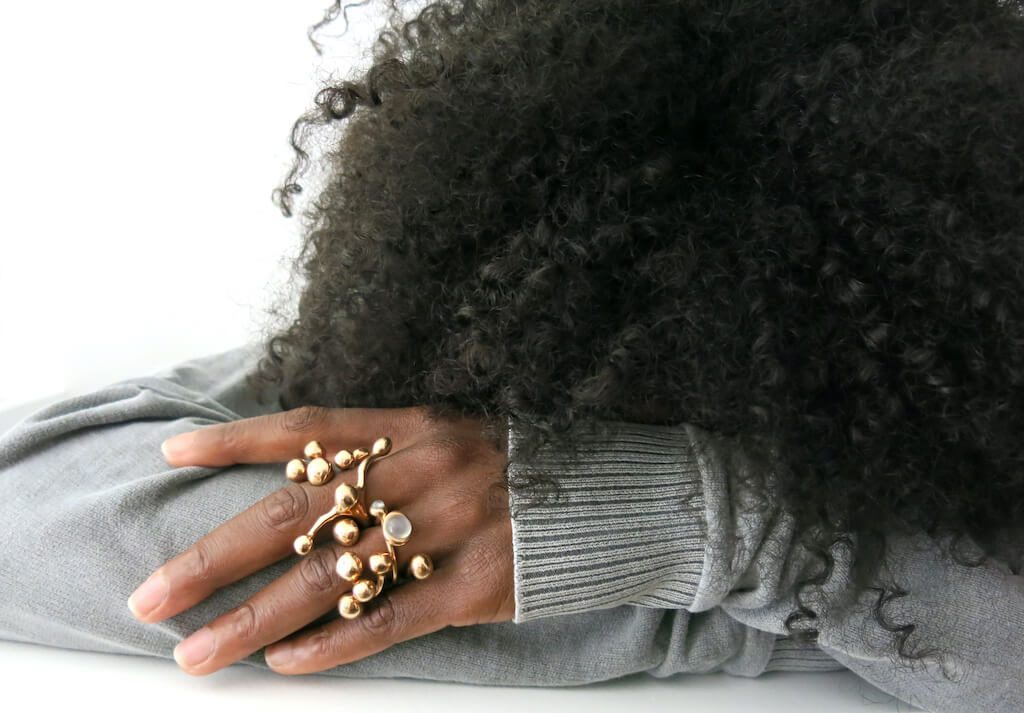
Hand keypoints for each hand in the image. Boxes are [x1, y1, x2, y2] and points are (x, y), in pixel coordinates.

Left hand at [128, 405, 514, 675]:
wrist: (606, 499)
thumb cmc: (515, 467)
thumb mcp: (450, 435)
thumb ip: (384, 451)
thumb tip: (302, 481)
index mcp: (412, 426)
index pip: (307, 429)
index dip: (236, 442)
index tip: (173, 456)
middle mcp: (420, 471)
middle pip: (295, 515)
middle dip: (213, 559)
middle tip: (149, 598)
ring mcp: (446, 529)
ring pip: (329, 578)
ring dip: (253, 620)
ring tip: (196, 652)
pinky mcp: (473, 585)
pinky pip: (389, 620)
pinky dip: (332, 645)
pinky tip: (285, 664)